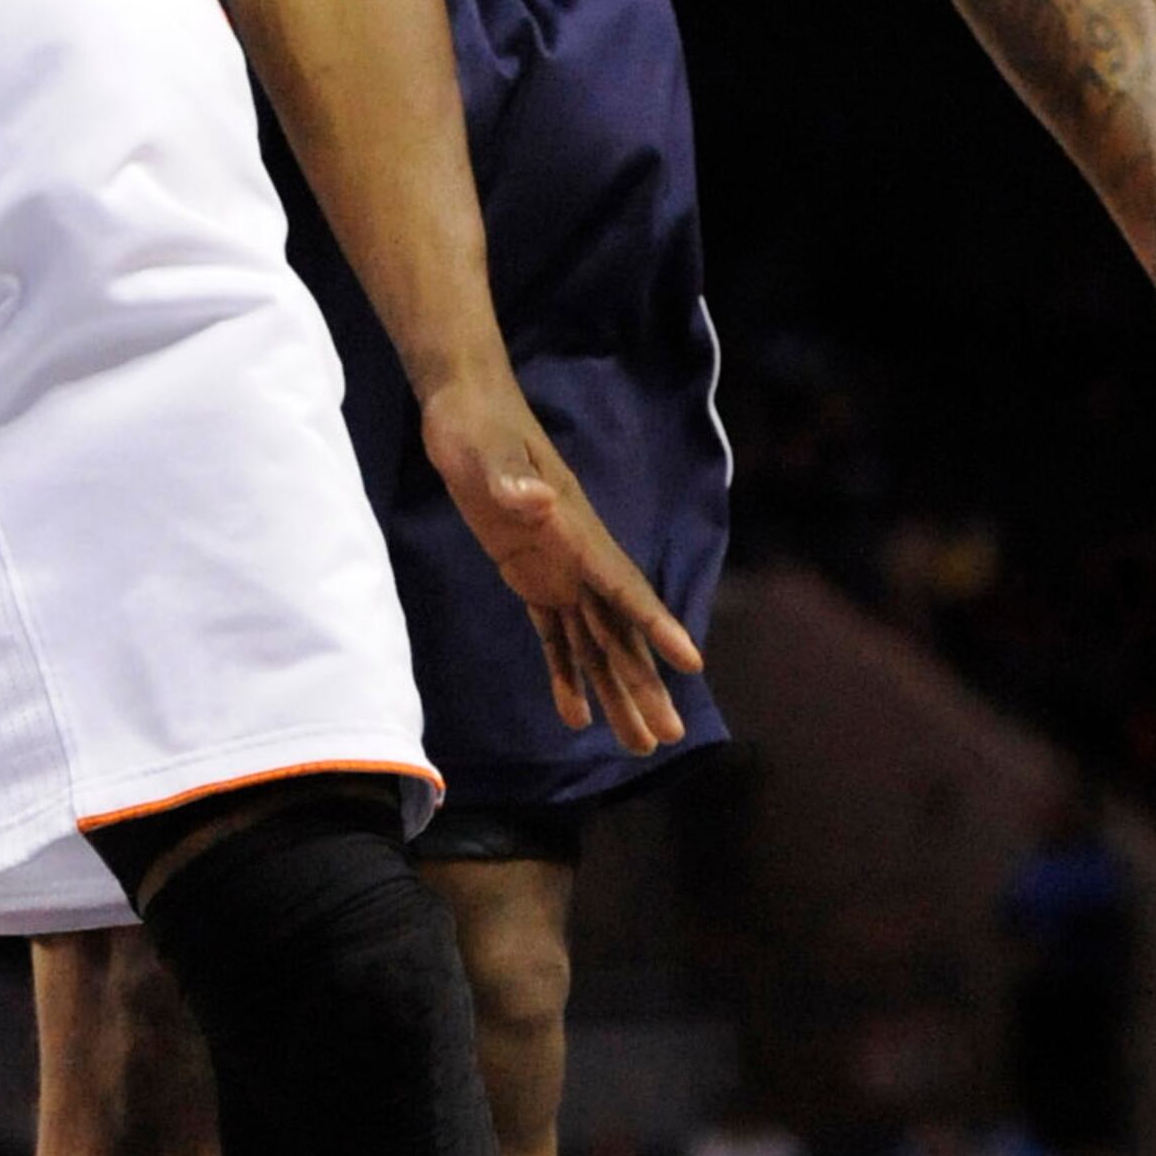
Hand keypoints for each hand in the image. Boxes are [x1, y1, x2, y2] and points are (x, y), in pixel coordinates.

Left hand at [420, 375, 704, 752]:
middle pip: (619, 632)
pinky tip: (575, 717)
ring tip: (637, 746)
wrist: (465, 409)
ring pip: (596, 644)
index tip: (690, 663)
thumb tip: (536, 501)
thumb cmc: (479, 426)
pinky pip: (556, 636)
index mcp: (577, 533)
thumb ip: (512, 480)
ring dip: (614, 692)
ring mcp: (559, 570)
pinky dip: (566, 676)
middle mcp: (579, 559)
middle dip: (643, 684)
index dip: (657, 626)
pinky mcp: (531, 577)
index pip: (625, 588)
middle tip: (667, 738)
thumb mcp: (488, 452)